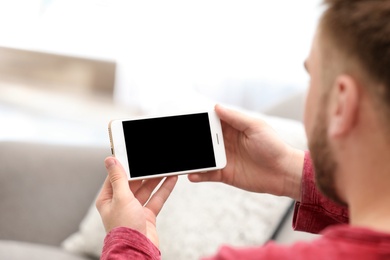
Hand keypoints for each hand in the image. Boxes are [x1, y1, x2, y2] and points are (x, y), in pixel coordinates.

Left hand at [96, 157, 176, 247]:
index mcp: (108, 198)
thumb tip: (110, 160)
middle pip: (133, 182)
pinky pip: (156, 198)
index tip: (132, 154)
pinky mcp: (147, 215)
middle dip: (144, 172)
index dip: (125, 166)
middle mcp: (120, 203)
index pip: (116, 177)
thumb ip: (119, 178)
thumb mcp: (121, 197)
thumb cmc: (124, 228)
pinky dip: (164, 189)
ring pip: (146, 189)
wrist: (137, 250)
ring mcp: (134, 209)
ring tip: (165, 167)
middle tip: (152, 161)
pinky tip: (171, 179)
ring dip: (156, 179)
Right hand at [188, 105, 303, 200]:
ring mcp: (223, 158)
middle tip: (177, 139)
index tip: (186, 116)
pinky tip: (192, 174)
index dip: (199, 118)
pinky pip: (207, 174)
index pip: (211, 121)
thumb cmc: (273, 146)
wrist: (283, 173)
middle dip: (190, 139)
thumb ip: (236, 118)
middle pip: (202, 139)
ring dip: (191, 158)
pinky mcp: (224, 174)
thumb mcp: (256, 127)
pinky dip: (198, 174)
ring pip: (202, 156)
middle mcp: (225, 142)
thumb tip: (216, 106)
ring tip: (179, 159)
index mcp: (232, 128)